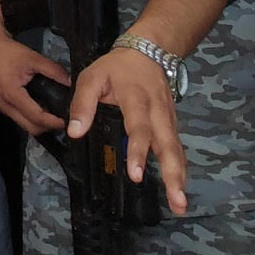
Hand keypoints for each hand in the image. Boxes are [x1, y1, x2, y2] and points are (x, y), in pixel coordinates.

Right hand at [0, 19, 72, 135]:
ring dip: (39, 124)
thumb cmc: (8, 51)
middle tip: (64, 119)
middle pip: (30, 128)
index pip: (37, 117)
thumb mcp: (34, 58)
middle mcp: (4, 104)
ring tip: (54, 115)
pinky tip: (41, 109)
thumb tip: (73, 83)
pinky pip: (18, 118)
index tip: (69, 121)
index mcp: (12, 94)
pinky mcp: (0, 103)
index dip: (54, 122)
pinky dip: (30, 118)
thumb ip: (54, 71)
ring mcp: (0, 105)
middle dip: (48, 127)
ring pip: (24, 125)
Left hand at [66, 46, 188, 214]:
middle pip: (168, 145)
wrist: (149, 51)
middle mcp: (158, 112)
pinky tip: (178, 187)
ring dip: (179, 177)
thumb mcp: (92, 76)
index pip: (140, 129)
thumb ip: (82, 104)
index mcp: (137, 100)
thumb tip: (74, 133)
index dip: (138, 151)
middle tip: (176, 201)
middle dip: (172, 174)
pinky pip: (176, 148)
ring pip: (176, 150)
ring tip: (180, 204)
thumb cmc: (116, 67)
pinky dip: (179, 168)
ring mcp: (169, 119)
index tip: (135, 175)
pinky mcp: (172, 125)